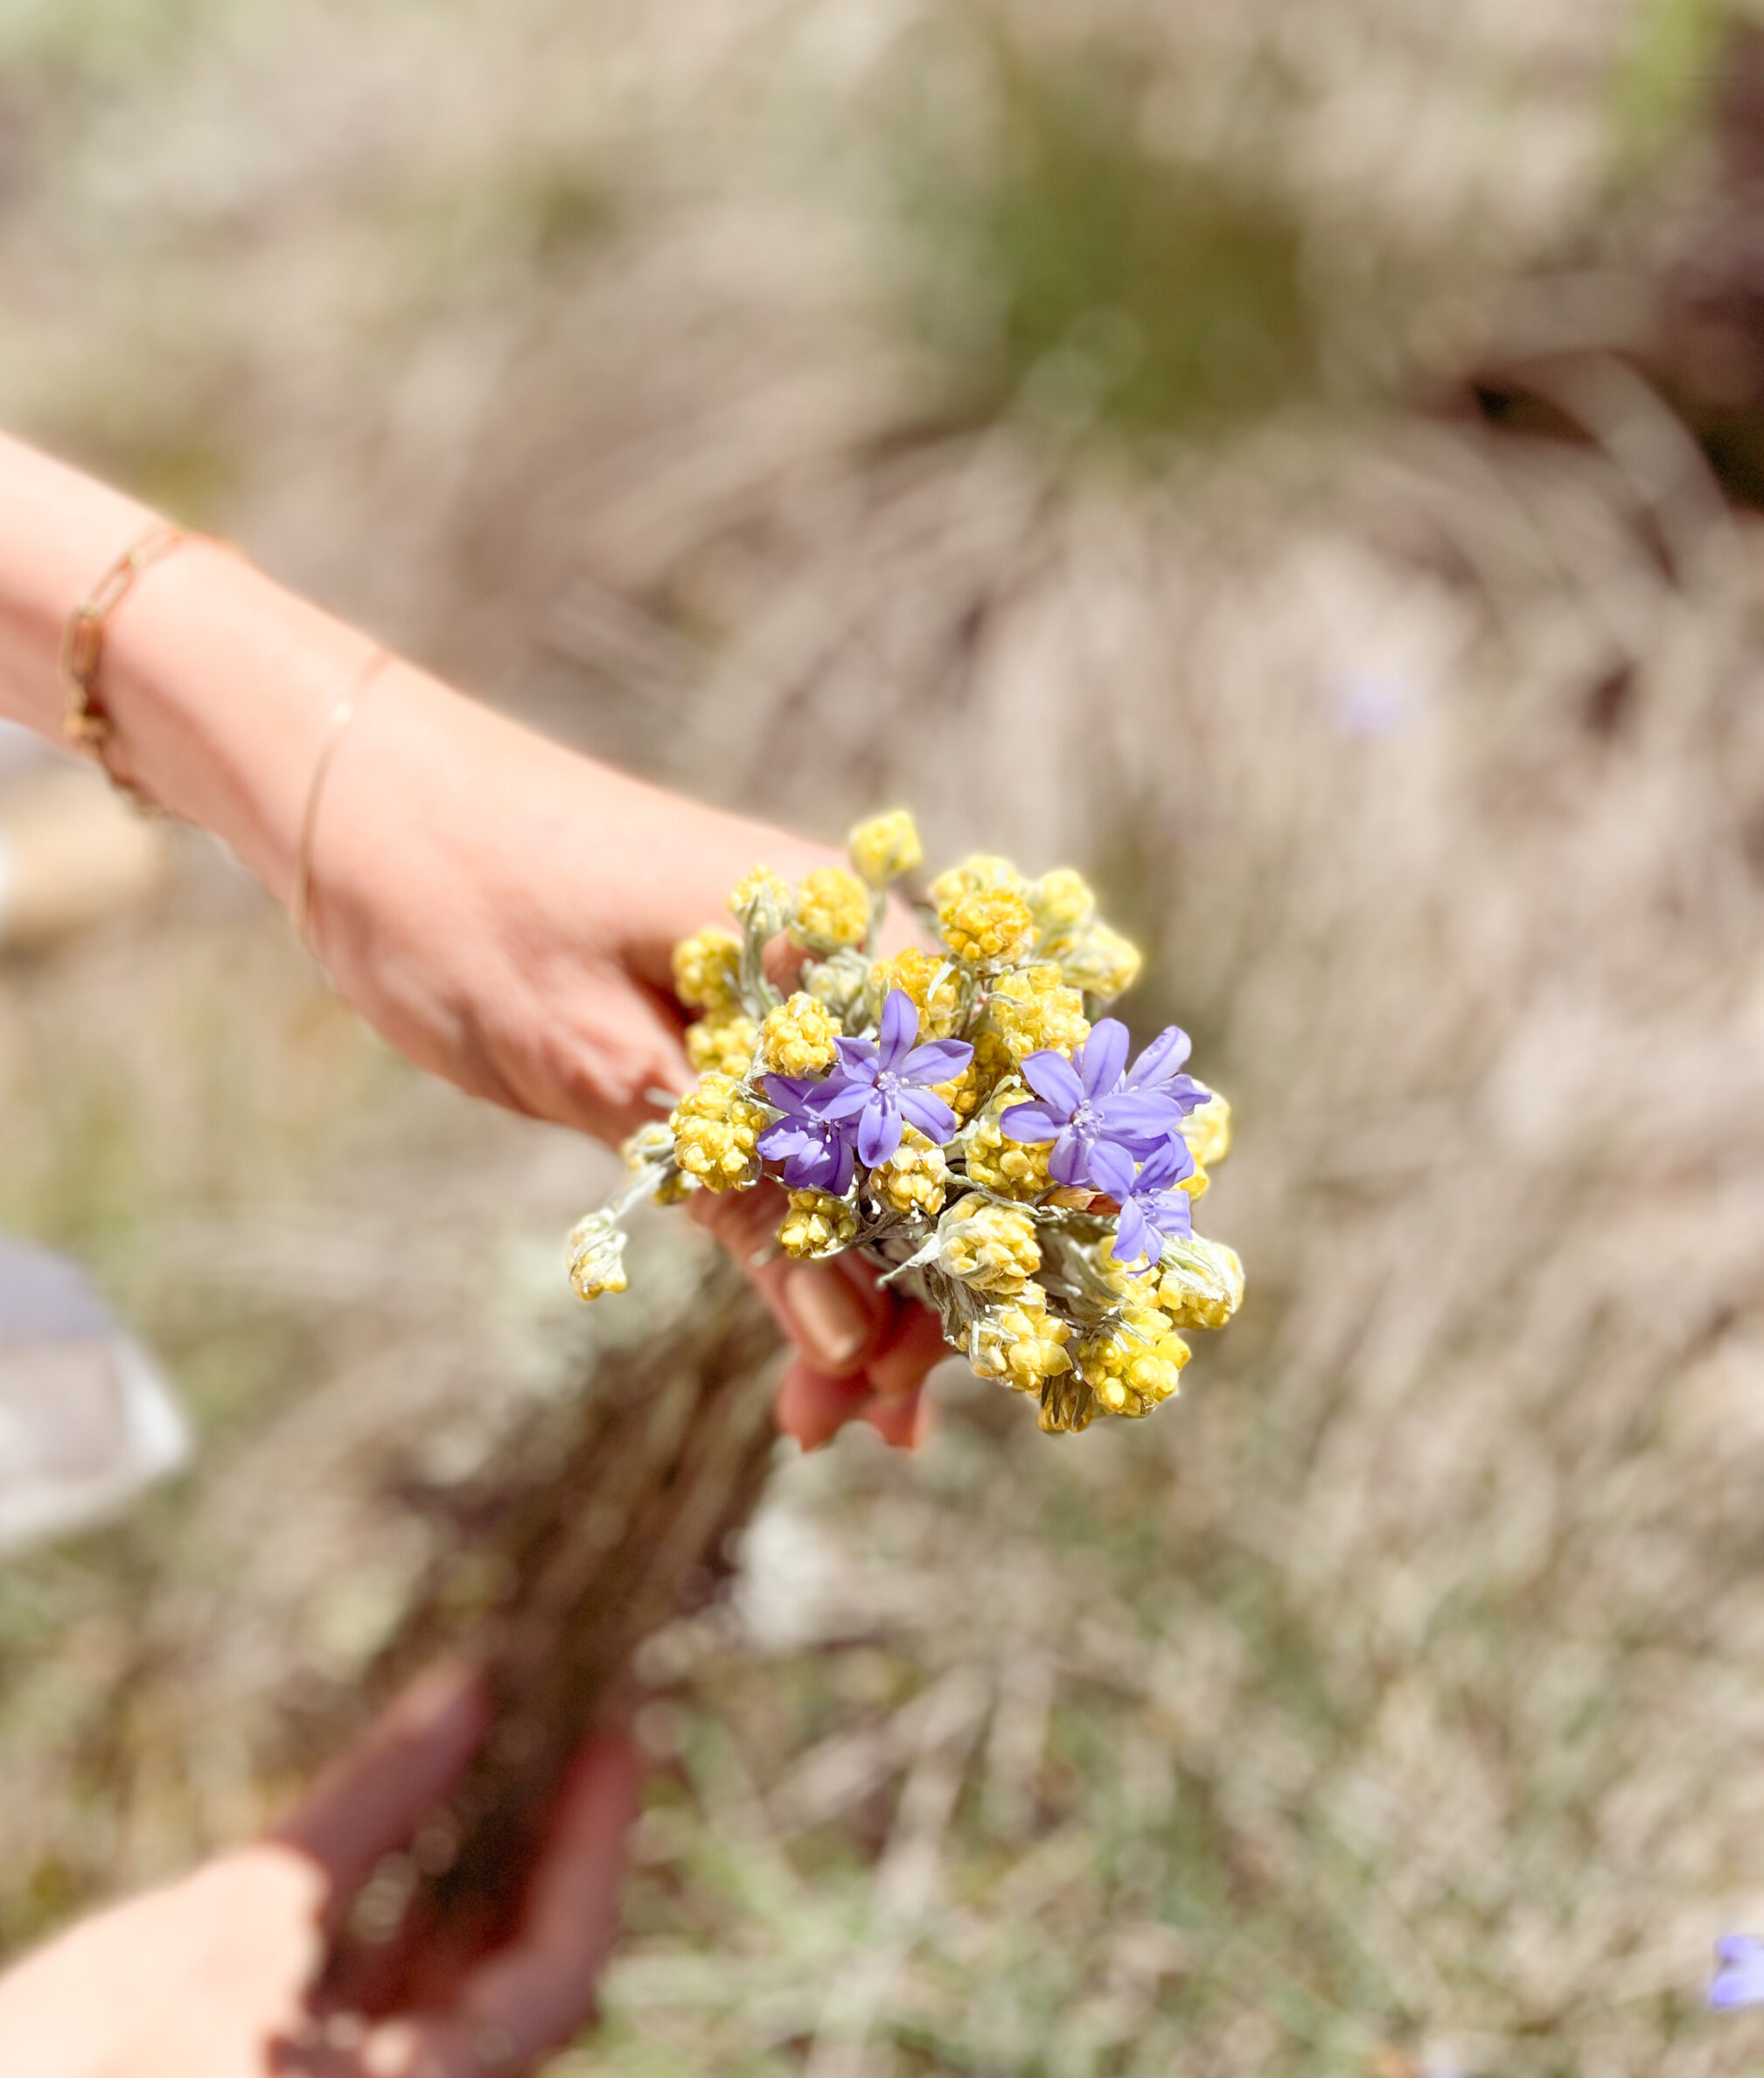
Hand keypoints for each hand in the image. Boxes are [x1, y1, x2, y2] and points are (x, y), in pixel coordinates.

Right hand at [0, 1665, 638, 2077]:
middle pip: (516, 1979)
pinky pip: (389, 1999)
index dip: (598, 1847)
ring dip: (483, 1865)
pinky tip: (427, 1815)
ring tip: (511, 1741)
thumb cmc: (78, 2065)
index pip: (557, 1977)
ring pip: (454, 1986)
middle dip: (547, 1843)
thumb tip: (474, 1693)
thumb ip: (371, 1808)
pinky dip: (413, 1909)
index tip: (617, 1733)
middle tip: (572, 1717)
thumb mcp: (230, 1919)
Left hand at [311, 665, 946, 1449]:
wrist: (357, 791)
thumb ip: (741, 1197)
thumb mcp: (601, 1068)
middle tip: (855, 1421)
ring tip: (832, 1407)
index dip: (960, 1261)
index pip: (966, 1129)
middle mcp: (854, 946)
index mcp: (844, 937)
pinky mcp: (748, 1000)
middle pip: (942, 1147)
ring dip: (868, 1270)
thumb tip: (852, 1344)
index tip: (902, 1379)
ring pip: (883, 1146)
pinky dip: (811, 1216)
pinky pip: (816, 1122)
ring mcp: (806, 972)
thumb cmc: (465, 905)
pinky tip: (811, 1317)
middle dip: (916, 1288)